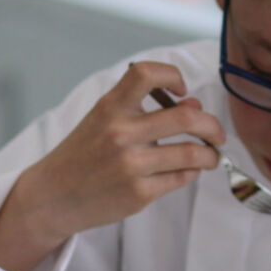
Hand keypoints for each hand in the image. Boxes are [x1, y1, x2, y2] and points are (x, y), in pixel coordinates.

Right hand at [0, 61, 224, 270]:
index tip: (182, 89)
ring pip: (192, 153)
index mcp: (110, 107)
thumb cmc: (83, 154)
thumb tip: (195, 102)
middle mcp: (121, 133)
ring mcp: (131, 165)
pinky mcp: (139, 193)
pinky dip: (192, 172)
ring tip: (211, 155)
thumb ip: (145, 110)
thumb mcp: (105, 121)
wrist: (52, 196)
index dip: (174, 75)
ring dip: (210, 154)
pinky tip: (188, 170)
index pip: (147, 74)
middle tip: (217, 133)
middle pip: (188, 117)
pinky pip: (181, 177)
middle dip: (212, 125)